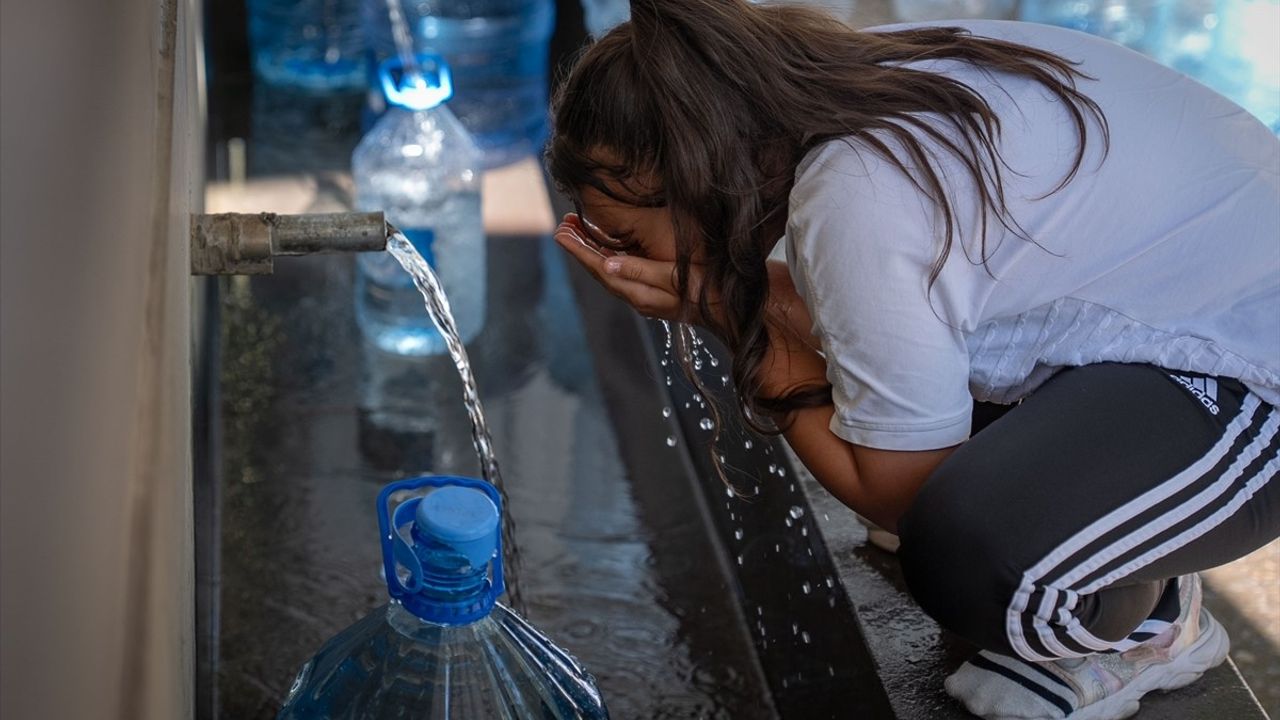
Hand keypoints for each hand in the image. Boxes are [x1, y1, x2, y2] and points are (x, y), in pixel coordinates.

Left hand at [553, 214, 721, 328]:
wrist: (732, 313)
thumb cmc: (709, 292)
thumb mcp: (676, 277)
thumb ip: (642, 271)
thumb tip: (607, 263)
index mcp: (639, 293)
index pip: (600, 268)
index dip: (579, 249)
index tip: (560, 231)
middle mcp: (638, 297)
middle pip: (600, 270)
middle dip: (580, 247)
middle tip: (563, 225)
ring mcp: (646, 296)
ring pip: (610, 271)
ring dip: (592, 251)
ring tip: (577, 231)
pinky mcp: (655, 292)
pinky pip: (623, 272)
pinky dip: (610, 256)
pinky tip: (607, 247)